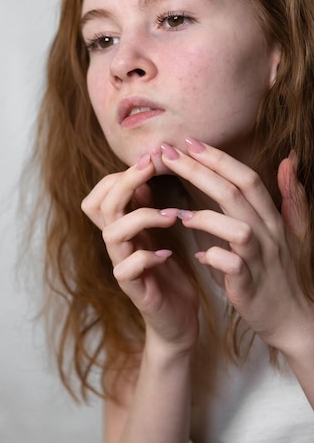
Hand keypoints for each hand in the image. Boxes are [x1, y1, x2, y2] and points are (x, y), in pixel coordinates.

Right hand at [81, 155, 198, 352]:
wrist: (177, 319)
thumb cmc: (168, 273)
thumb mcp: (160, 234)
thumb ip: (148, 206)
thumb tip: (144, 174)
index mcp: (122, 229)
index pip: (99, 195)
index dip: (118, 175)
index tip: (149, 159)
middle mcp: (117, 245)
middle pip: (101, 206)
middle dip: (125, 182)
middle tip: (153, 167)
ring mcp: (122, 266)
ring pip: (111, 233)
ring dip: (141, 217)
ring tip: (171, 215)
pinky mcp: (134, 290)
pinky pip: (126, 269)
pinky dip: (146, 256)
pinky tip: (167, 253)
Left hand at [161, 139, 313, 354]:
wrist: (292, 319)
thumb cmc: (283, 271)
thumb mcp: (292, 230)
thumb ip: (289, 194)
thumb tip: (289, 159)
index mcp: (271, 218)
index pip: (246, 178)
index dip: (218, 158)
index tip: (188, 141)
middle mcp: (268, 233)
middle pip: (235, 194)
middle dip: (198, 170)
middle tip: (167, 154)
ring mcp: (260, 258)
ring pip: (237, 228)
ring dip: (204, 217)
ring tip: (174, 212)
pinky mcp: (250, 284)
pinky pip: (232, 265)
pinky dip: (214, 257)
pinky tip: (198, 256)